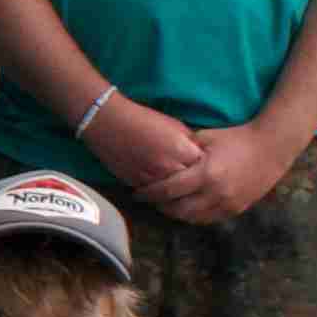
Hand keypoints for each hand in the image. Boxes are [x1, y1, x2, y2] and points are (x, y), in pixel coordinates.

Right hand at [78, 94, 203, 203]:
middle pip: (191, 186)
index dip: (205, 171)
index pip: (205, 169)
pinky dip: (160, 197)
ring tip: (183, 197)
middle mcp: (170, 167)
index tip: (206, 171)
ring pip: (173, 197)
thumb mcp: (175, 125)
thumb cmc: (143, 119)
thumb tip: (200, 156)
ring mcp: (153, 178)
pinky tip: (163, 195)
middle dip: (194, 186)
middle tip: (197, 188)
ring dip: (177, 197)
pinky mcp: (137, 184)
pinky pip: (155, 197)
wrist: (109, 123)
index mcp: (183, 150)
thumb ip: (190, 143)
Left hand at [152, 122, 296, 226]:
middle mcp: (216, 193)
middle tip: (149, 200)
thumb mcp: (206, 137)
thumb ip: (183, 148)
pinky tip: (186, 207)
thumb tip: (158, 153)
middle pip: (178, 210)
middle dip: (160, 206)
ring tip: (165, 204)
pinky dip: (193, 216)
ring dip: (176, 213)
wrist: (271, 148)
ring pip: (192, 218)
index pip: (169, 190)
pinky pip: (208, 219)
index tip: (137, 193)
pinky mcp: (236, 210)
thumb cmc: (236, 138)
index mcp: (206, 173)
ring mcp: (227, 204)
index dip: (150, 193)